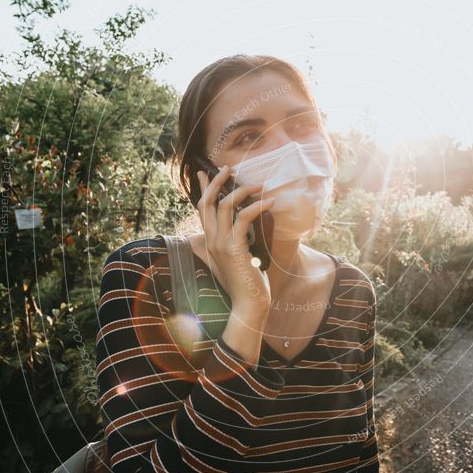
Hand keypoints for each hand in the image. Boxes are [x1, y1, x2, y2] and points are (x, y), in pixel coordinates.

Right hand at [195, 166, 274, 312]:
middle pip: (208, 203)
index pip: (203, 210)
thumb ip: (236, 244)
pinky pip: (244, 218)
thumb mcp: (237, 260)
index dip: (204, 190)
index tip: (205, 173)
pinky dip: (257, 207)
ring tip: (257, 185)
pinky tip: (270, 203)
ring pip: (225, 206)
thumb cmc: (247, 284)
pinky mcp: (235, 247)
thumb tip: (244, 230)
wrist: (248, 304)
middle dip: (216, 182)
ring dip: (241, 190)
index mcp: (210, 242)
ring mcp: (221, 244)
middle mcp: (212, 240)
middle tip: (226, 168)